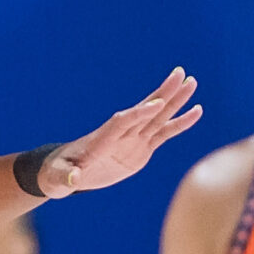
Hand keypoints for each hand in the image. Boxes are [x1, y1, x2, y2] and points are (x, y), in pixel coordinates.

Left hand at [40, 72, 201, 196]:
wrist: (65, 173)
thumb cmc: (57, 174)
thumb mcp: (57, 177)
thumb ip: (65, 176)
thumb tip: (72, 178)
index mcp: (100, 140)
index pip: (121, 123)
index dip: (137, 114)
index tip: (156, 104)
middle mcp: (119, 134)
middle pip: (144, 111)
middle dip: (161, 94)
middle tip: (179, 74)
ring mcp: (132, 140)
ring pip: (158, 118)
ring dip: (175, 101)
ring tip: (192, 83)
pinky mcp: (140, 149)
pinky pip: (163, 134)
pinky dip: (179, 123)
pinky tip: (196, 111)